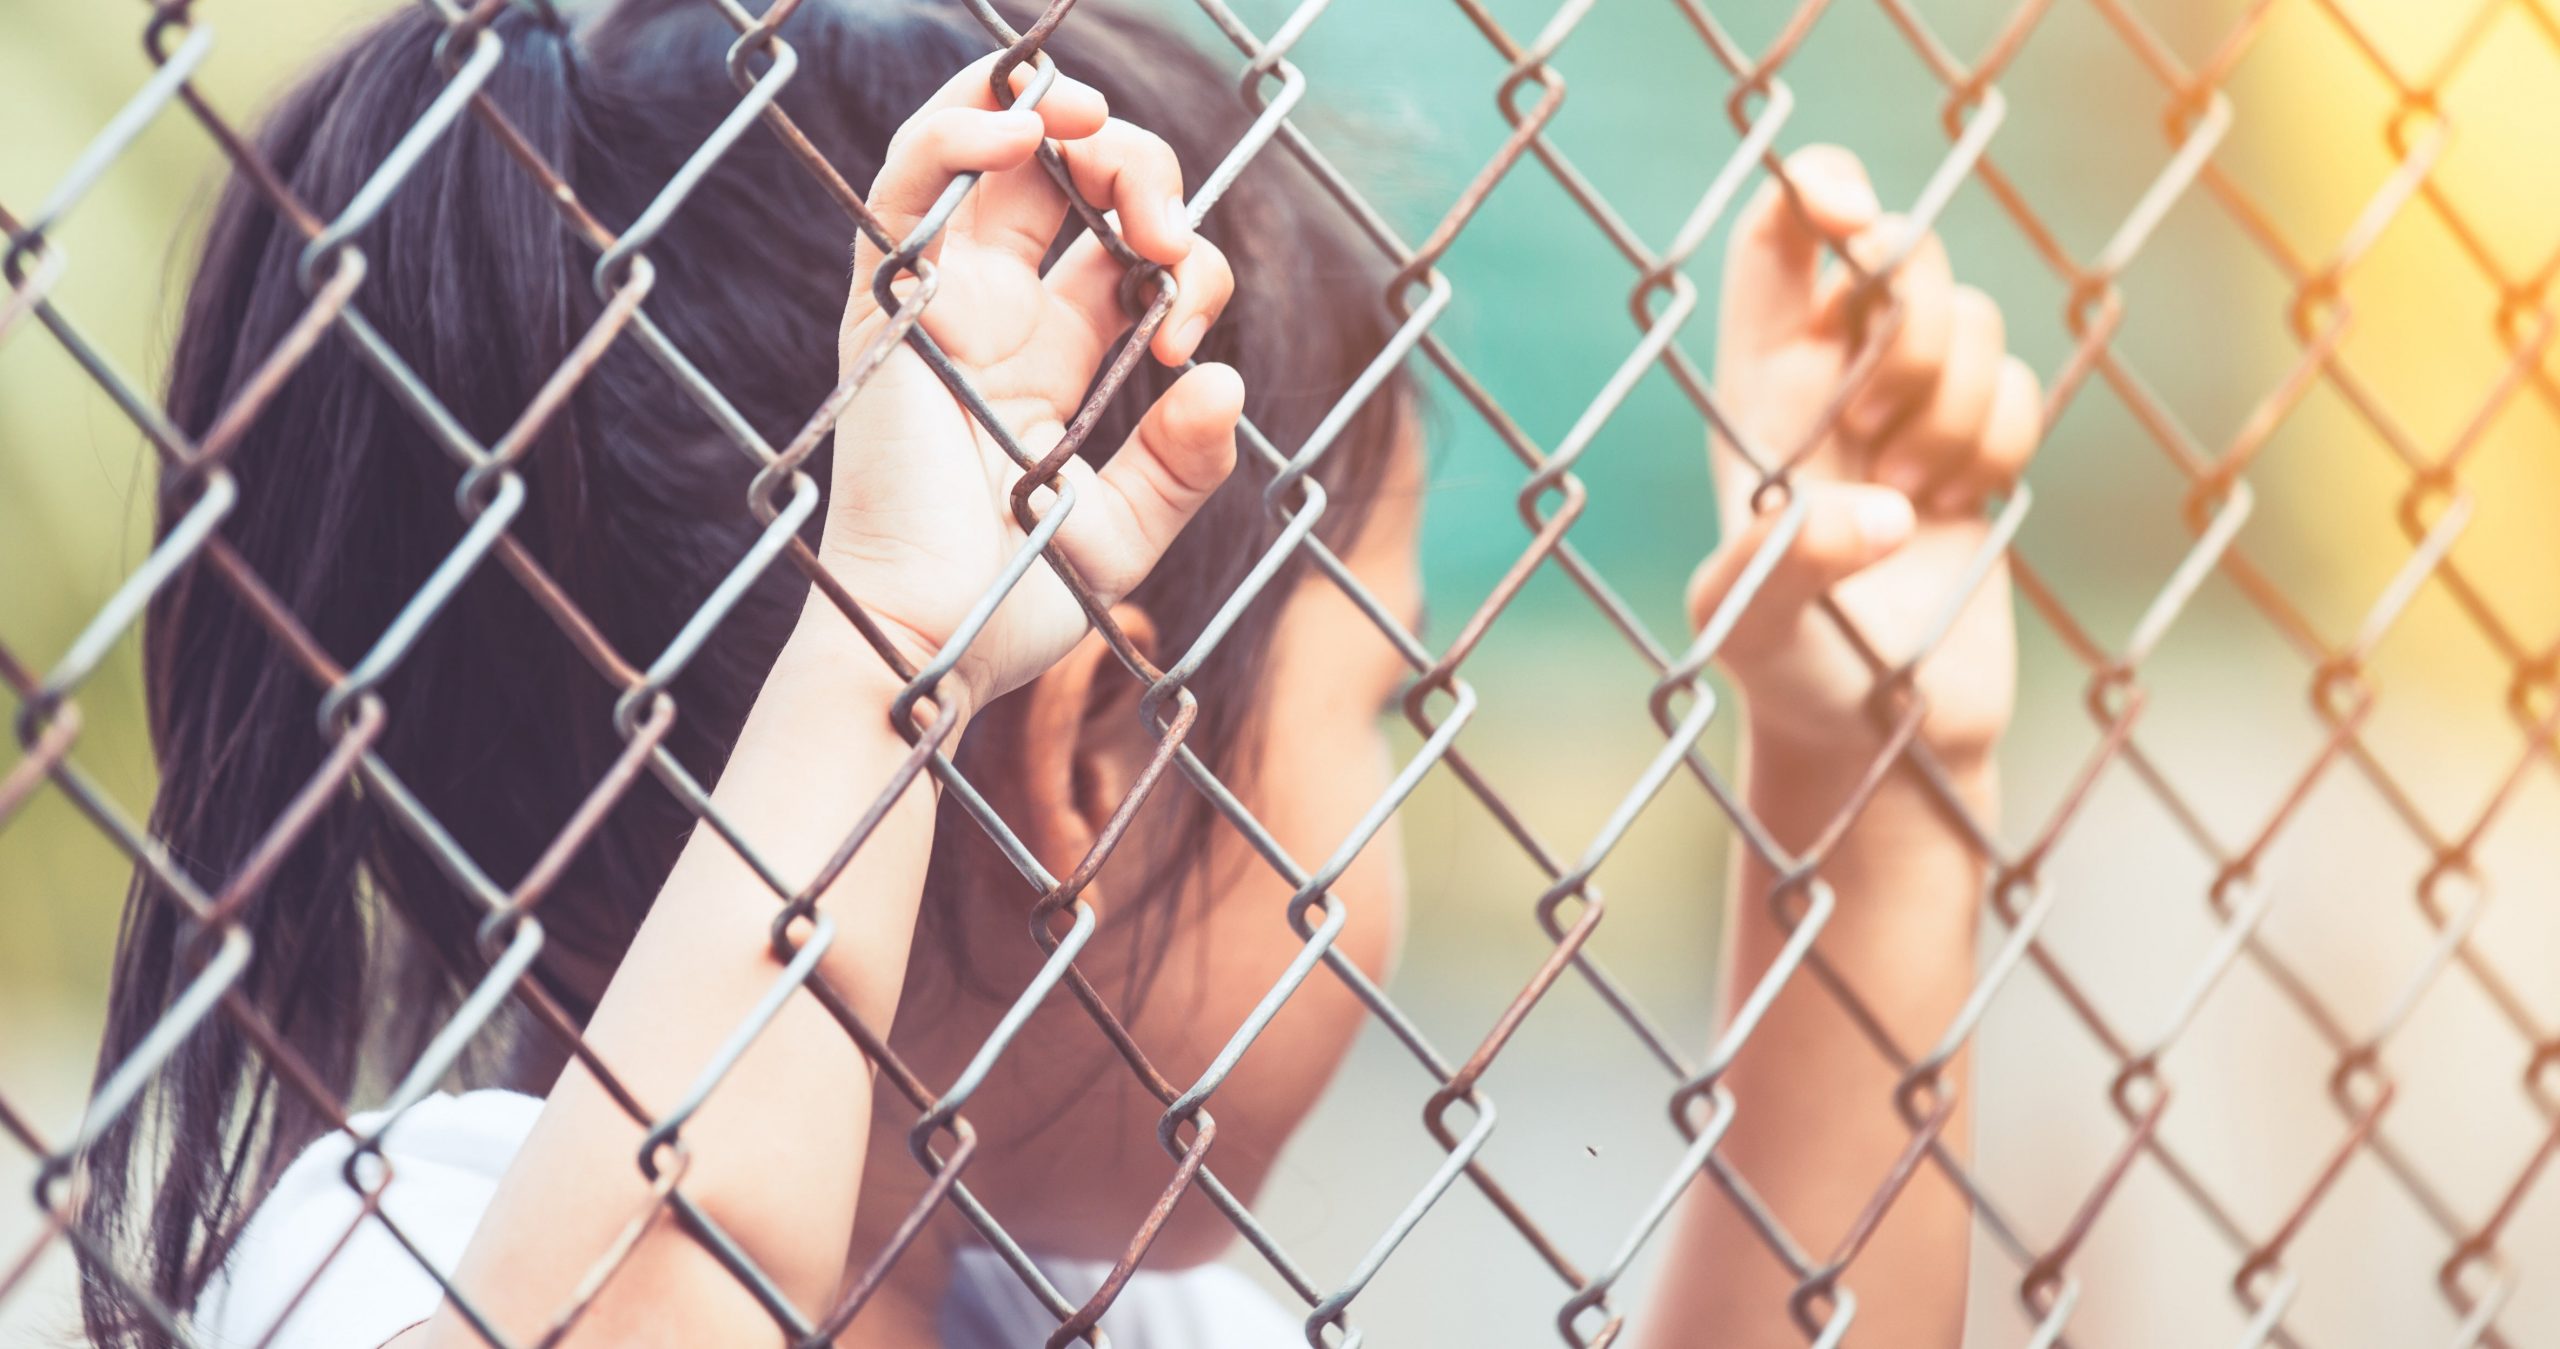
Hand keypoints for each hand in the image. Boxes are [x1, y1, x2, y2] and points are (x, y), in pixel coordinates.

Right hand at [821, 54, 1239, 712]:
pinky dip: (957, 128)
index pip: (1128, 255)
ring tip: (1098, 127)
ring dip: (1053, 114)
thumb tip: (1225, 382)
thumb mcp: (1126, 534)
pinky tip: (1022, 126)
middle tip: (1162, 229)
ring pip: (991, 153)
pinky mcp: (885, 306)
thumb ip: (1183, 463)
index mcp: (1053, 357)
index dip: (1183, 267)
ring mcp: (938, 302)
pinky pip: (905, 184)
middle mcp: (996, 314)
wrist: (928, 651)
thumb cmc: (1011, 605)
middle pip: (1068, 181)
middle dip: (1136, 171)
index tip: (1186, 342)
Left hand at [1689, 146, 2043, 762]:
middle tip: (1879, 444)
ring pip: (1971, 318)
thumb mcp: (1754, 629)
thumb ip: (1784, 564)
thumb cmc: (1791, 682)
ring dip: (1955, 413)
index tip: (1855, 220)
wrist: (1879, 740)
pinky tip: (1956, 513)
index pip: (1775, 239)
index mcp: (1754, 388)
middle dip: (1913, 336)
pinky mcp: (1976, 443)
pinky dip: (1999, 445)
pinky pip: (2018, 384)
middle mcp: (1828, 379)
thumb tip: (1872, 514)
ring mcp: (1907, 407)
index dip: (1815, 191)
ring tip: (1909, 502)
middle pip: (1897, 254)